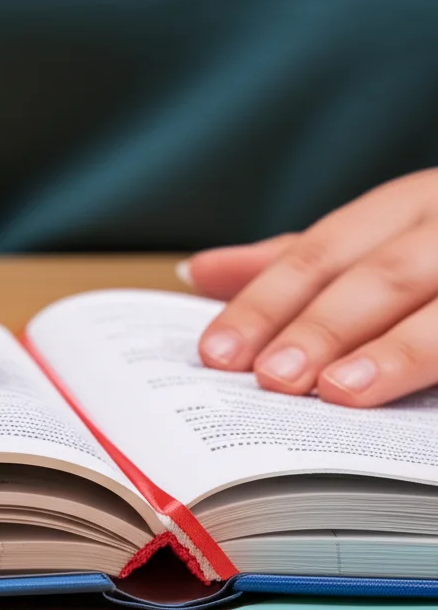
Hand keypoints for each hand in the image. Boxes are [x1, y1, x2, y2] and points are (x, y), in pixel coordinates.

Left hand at [181, 169, 437, 406]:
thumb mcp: (377, 242)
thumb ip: (294, 263)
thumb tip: (194, 271)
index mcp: (407, 207)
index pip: (320, 253)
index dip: (265, 303)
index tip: (216, 352)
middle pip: (381, 275)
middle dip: (321, 327)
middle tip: (271, 376)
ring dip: (393, 350)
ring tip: (340, 390)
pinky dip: (433, 363)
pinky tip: (427, 402)